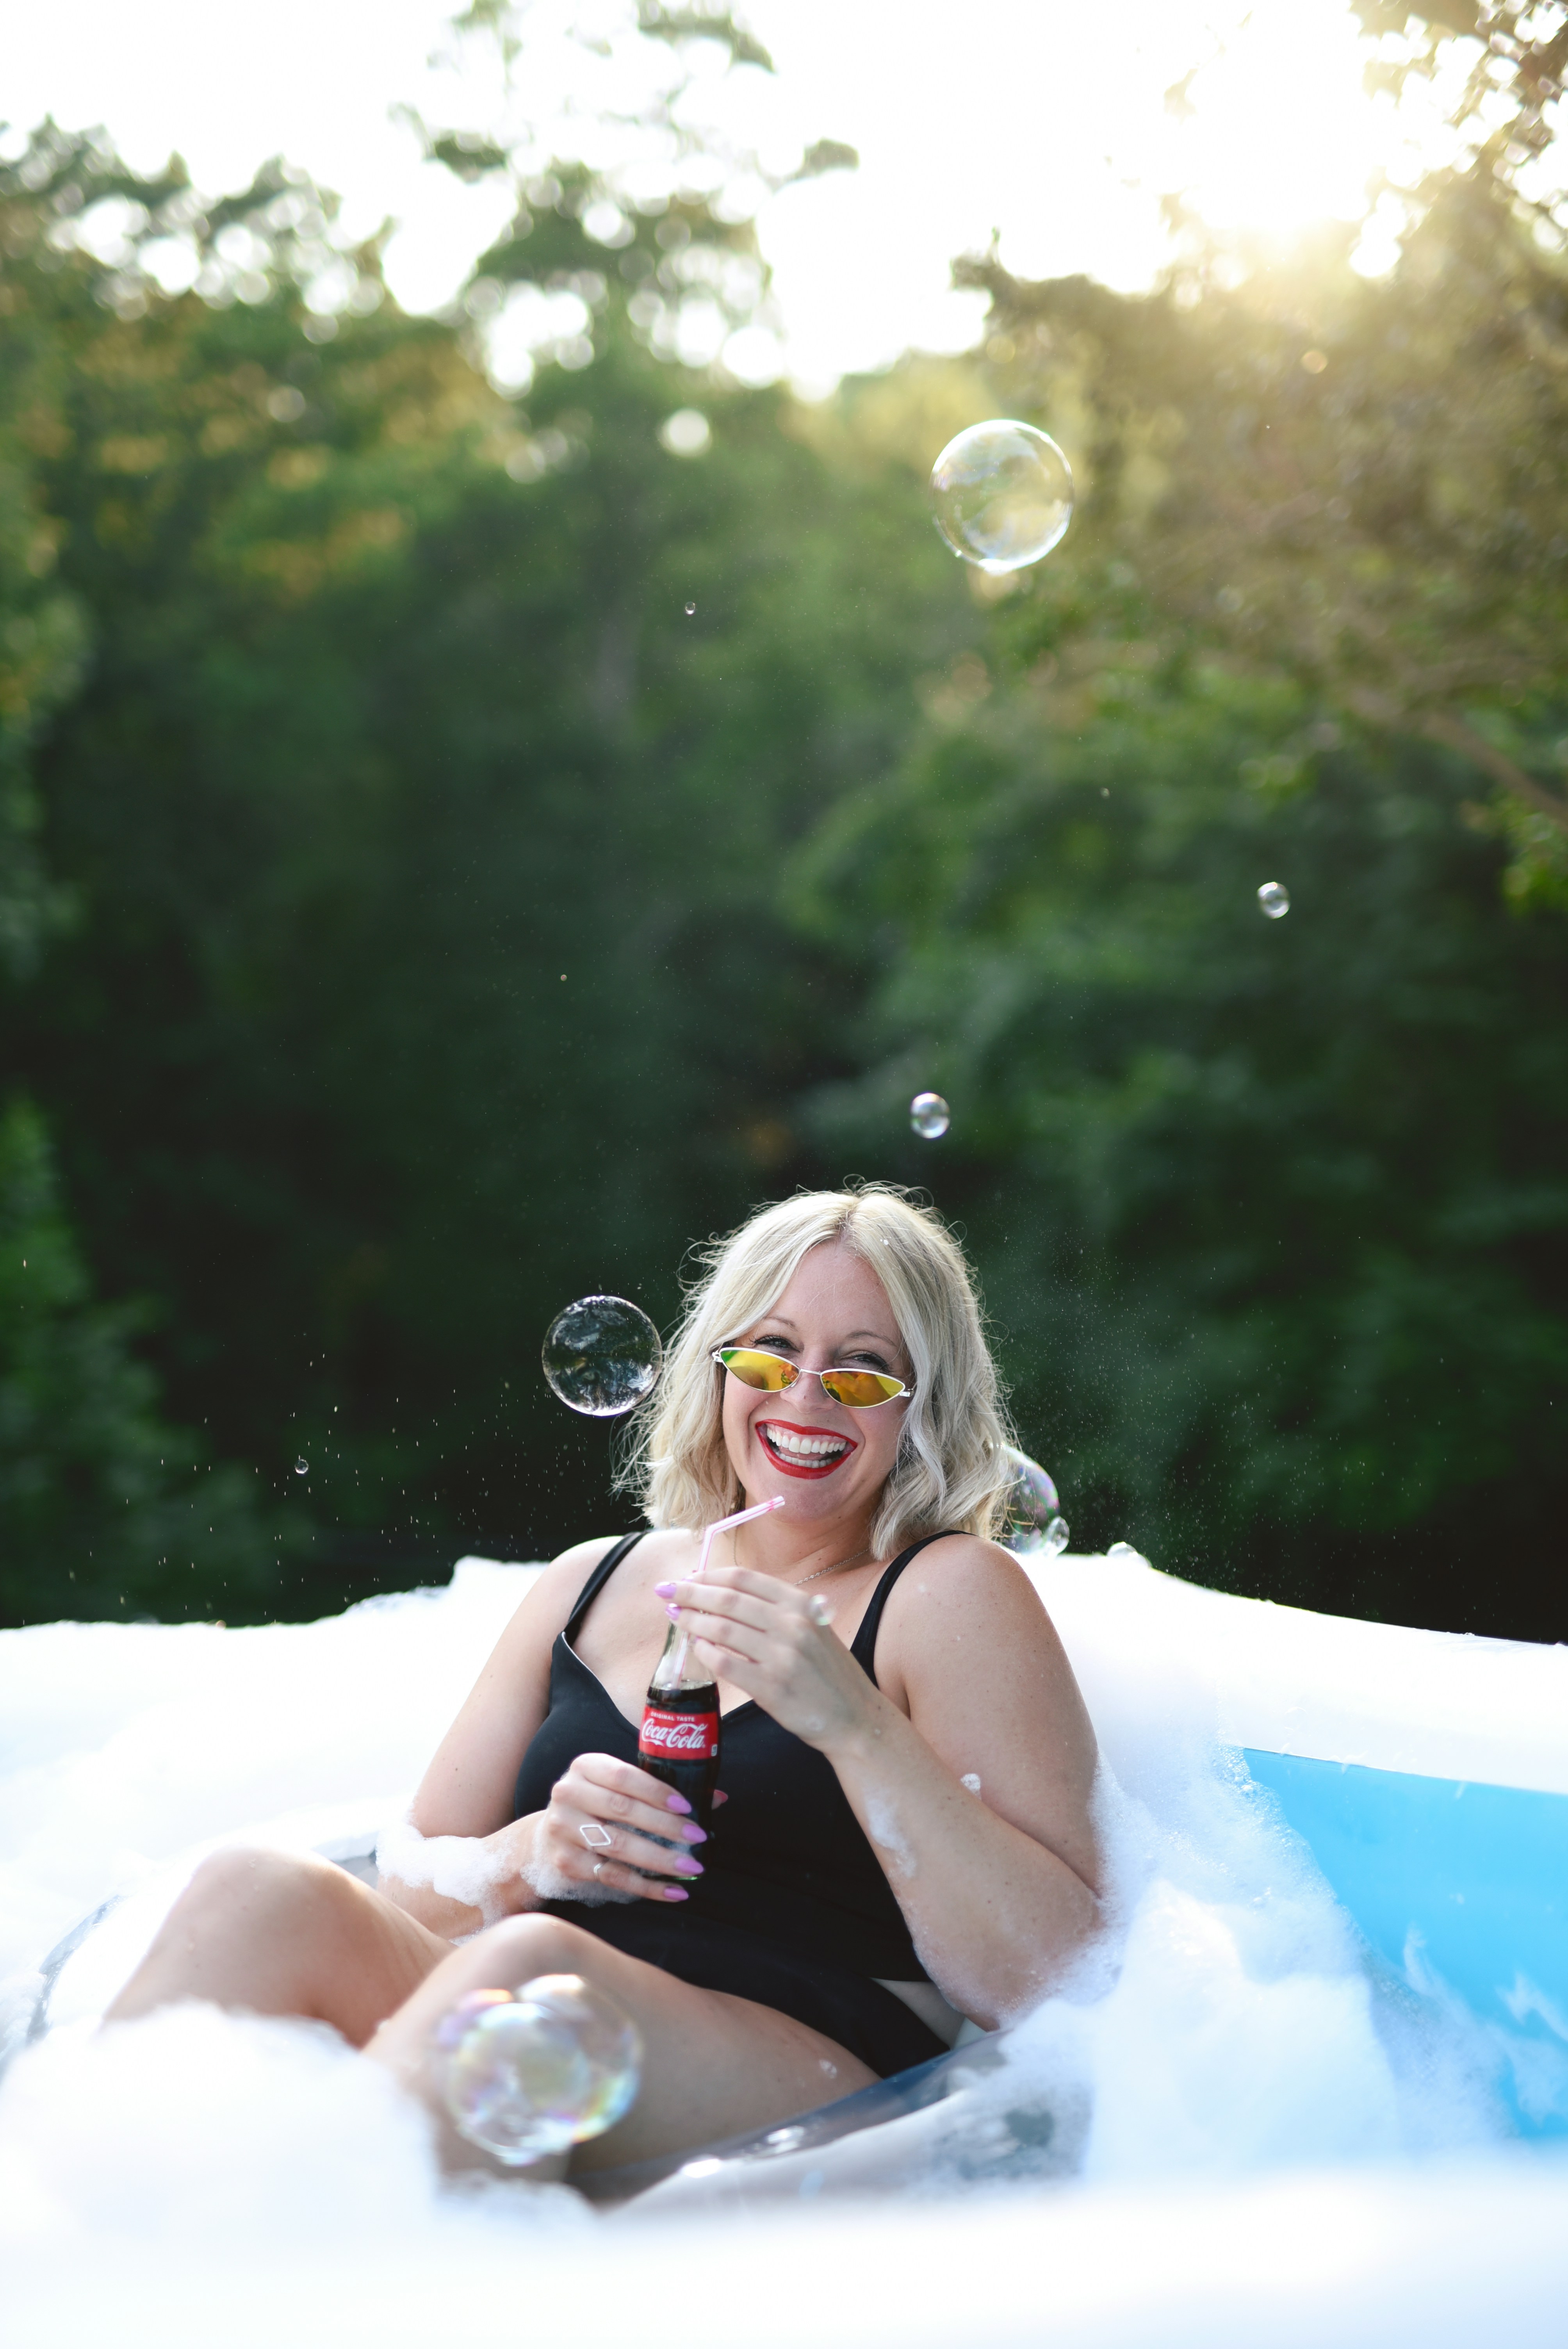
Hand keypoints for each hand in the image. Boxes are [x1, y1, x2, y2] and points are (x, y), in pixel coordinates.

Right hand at [524, 1752, 710, 1903]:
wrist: (547, 1835)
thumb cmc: (597, 1804)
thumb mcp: (618, 1786)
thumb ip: (662, 1789)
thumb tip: (717, 1797)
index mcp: (585, 1766)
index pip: (625, 1776)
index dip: (657, 1792)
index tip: (688, 1807)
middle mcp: (568, 1794)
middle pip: (623, 1811)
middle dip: (665, 1826)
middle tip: (698, 1837)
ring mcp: (563, 1830)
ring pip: (618, 1847)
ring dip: (659, 1859)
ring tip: (691, 1868)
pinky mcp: (565, 1863)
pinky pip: (612, 1877)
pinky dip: (646, 1886)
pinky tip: (673, 1892)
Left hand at [658, 1567, 875, 1750]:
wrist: (855, 1717)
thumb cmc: (828, 1672)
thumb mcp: (813, 1627)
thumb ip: (777, 1611)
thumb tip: (724, 1595)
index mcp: (801, 1605)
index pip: (744, 1579)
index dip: (708, 1575)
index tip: (686, 1576)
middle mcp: (792, 1625)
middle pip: (728, 1600)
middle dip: (690, 1593)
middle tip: (666, 1591)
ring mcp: (782, 1657)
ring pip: (722, 1630)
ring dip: (692, 1621)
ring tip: (675, 1617)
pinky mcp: (771, 1688)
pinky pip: (726, 1665)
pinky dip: (705, 1653)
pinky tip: (696, 1648)